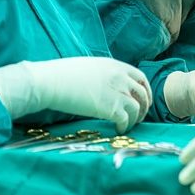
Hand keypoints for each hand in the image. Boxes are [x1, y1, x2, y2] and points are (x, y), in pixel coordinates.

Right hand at [0, 57, 151, 133]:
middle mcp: (120, 77)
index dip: (144, 90)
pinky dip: (125, 127)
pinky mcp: (111, 108)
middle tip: (139, 117)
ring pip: (137, 108)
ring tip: (128, 126)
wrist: (49, 82)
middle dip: (144, 106)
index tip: (142, 99)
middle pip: (142, 93)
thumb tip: (106, 84)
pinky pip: (126, 120)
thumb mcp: (89, 66)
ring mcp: (117, 92)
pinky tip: (118, 130)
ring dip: (135, 119)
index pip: (140, 77)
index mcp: (115, 65)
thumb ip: (104, 74)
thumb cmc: (61, 74)